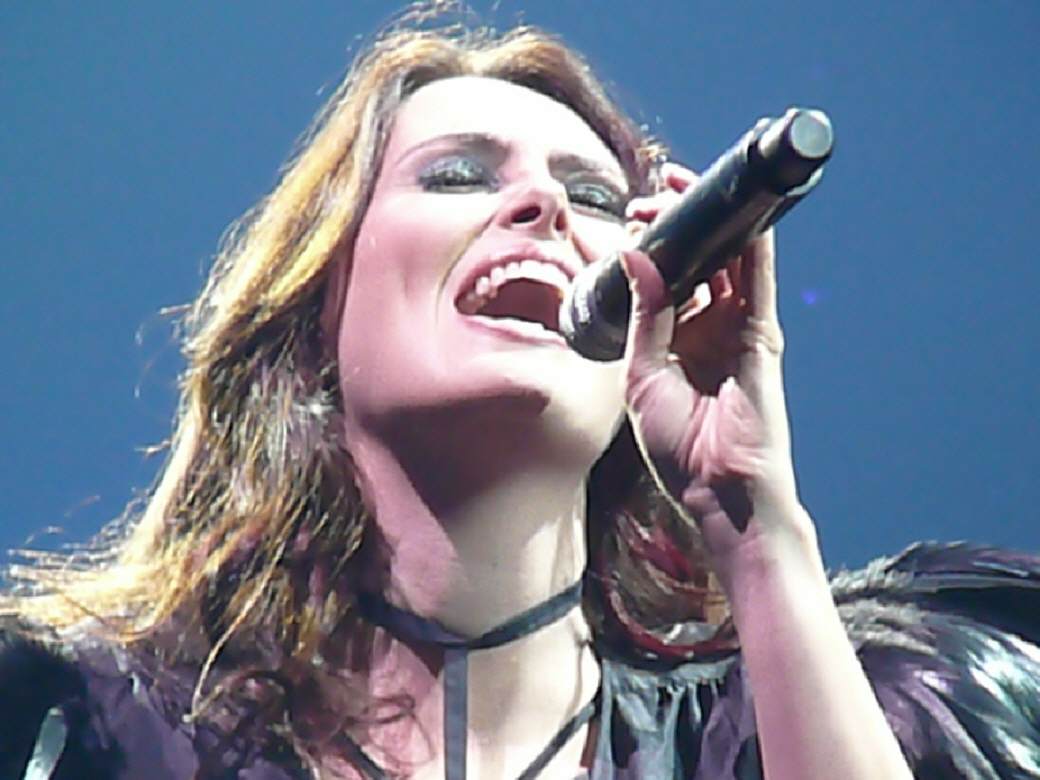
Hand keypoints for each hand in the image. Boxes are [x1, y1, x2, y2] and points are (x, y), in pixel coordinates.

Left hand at [620, 163, 812, 581]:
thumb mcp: (642, 375)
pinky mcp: (761, 333)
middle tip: (648, 197)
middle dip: (673, 224)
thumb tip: (633, 256)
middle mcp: (706, 329)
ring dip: (706, 221)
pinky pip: (757, 279)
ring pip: (725, 260)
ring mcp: (736, 329)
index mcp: (674, 342)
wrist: (721, 492)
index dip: (644, 248)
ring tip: (678, 187)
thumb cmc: (678, 448)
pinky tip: (740, 207)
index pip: (660, 281)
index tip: (624, 221)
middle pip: (694, 261)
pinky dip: (751, 241)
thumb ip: (643, 316)